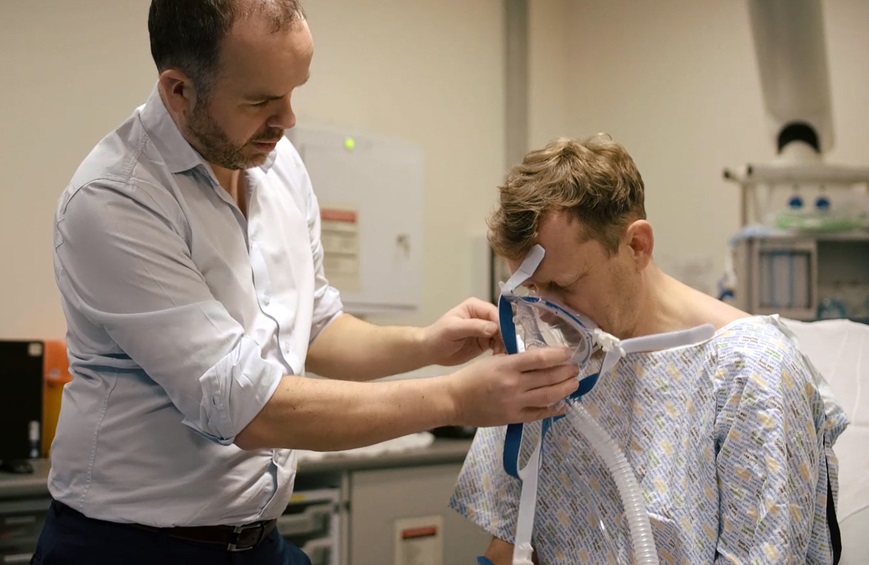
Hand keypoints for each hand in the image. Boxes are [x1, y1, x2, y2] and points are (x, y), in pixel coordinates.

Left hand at [421, 297, 505, 366]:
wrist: (431, 351)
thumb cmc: (438, 336)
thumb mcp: (453, 329)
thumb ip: (473, 327)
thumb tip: (493, 328)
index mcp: (474, 307)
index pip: (494, 313)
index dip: (501, 324)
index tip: (504, 337)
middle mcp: (482, 316)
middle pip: (501, 324)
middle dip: (504, 336)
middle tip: (505, 348)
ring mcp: (485, 330)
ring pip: (502, 335)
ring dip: (504, 344)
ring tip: (501, 354)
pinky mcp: (485, 342)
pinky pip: (498, 345)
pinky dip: (501, 350)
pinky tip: (499, 356)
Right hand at [446, 347, 578, 425]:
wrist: (454, 400)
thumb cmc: (472, 377)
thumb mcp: (493, 360)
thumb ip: (515, 360)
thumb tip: (539, 358)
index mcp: (507, 366)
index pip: (539, 358)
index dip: (558, 355)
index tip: (569, 353)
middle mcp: (513, 384)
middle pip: (549, 377)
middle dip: (566, 372)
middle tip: (575, 368)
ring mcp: (515, 403)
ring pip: (549, 396)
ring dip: (565, 389)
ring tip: (574, 383)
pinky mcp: (514, 418)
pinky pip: (539, 414)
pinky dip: (554, 409)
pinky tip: (563, 404)